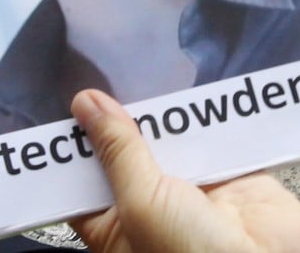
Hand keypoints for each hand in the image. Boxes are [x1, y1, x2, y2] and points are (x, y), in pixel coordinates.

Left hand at [69, 89, 299, 252]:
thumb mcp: (141, 204)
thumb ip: (118, 151)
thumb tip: (88, 106)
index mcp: (115, 224)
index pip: (83, 177)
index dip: (75, 142)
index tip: (67, 101)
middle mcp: (150, 205)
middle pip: (125, 148)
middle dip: (121, 117)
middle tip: (107, 77)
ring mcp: (191, 188)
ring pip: (169, 135)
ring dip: (165, 112)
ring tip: (147, 75)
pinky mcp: (231, 173)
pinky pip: (213, 132)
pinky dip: (208, 112)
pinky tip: (192, 83)